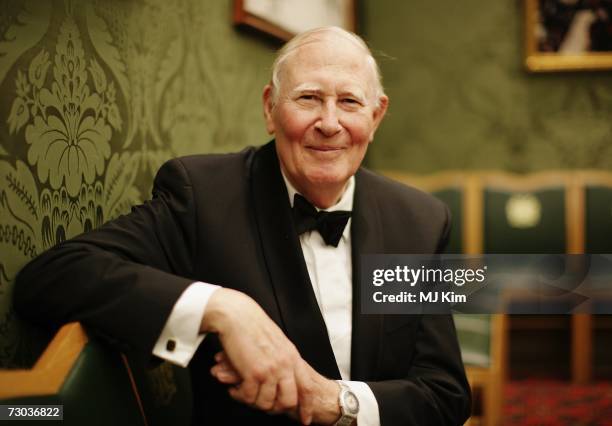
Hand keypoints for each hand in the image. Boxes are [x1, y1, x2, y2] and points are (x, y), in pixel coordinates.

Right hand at [201, 288, 312, 423]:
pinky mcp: (253, 372)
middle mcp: (284, 365)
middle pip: (288, 401)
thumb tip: (285, 377)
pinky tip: (234, 388)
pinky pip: (248, 397)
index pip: (307, 387)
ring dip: (253, 402)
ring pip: (266, 403)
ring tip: (243, 394)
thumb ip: (284, 359)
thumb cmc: (253, 326)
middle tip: (263, 406)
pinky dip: (239, 396)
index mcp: (292, 357)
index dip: (307, 406)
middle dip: (275, 409)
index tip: (305, 420)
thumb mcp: (278, 341)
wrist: (237, 315)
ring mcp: (270, 369)